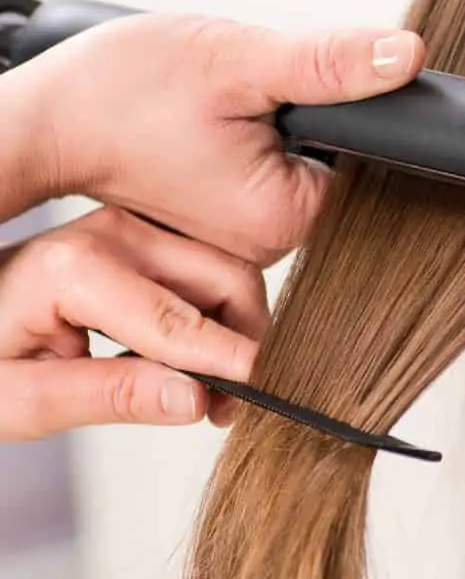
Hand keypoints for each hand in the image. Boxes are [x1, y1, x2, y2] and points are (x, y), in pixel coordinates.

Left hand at [0, 205, 266, 438]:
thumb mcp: (19, 401)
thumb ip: (106, 398)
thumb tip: (193, 400)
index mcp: (76, 268)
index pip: (177, 321)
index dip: (231, 359)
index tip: (270, 387)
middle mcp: (113, 232)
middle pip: (220, 278)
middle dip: (243, 339)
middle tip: (228, 408)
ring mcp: (131, 225)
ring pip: (222, 269)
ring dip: (232, 326)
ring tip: (208, 389)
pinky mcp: (141, 232)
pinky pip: (203, 266)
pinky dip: (213, 310)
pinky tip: (188, 353)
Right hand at [18, 10, 424, 265]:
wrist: (49, 112)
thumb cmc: (120, 94)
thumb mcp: (240, 62)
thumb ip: (329, 63)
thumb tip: (405, 56)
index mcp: (281, 220)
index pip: (367, 160)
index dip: (348, 110)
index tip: (299, 91)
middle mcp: (267, 242)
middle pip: (338, 159)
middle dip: (309, 112)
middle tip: (244, 97)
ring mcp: (245, 231)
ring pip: (304, 156)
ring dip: (280, 119)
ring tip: (219, 110)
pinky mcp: (227, 212)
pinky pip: (274, 163)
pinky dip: (259, 130)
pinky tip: (217, 121)